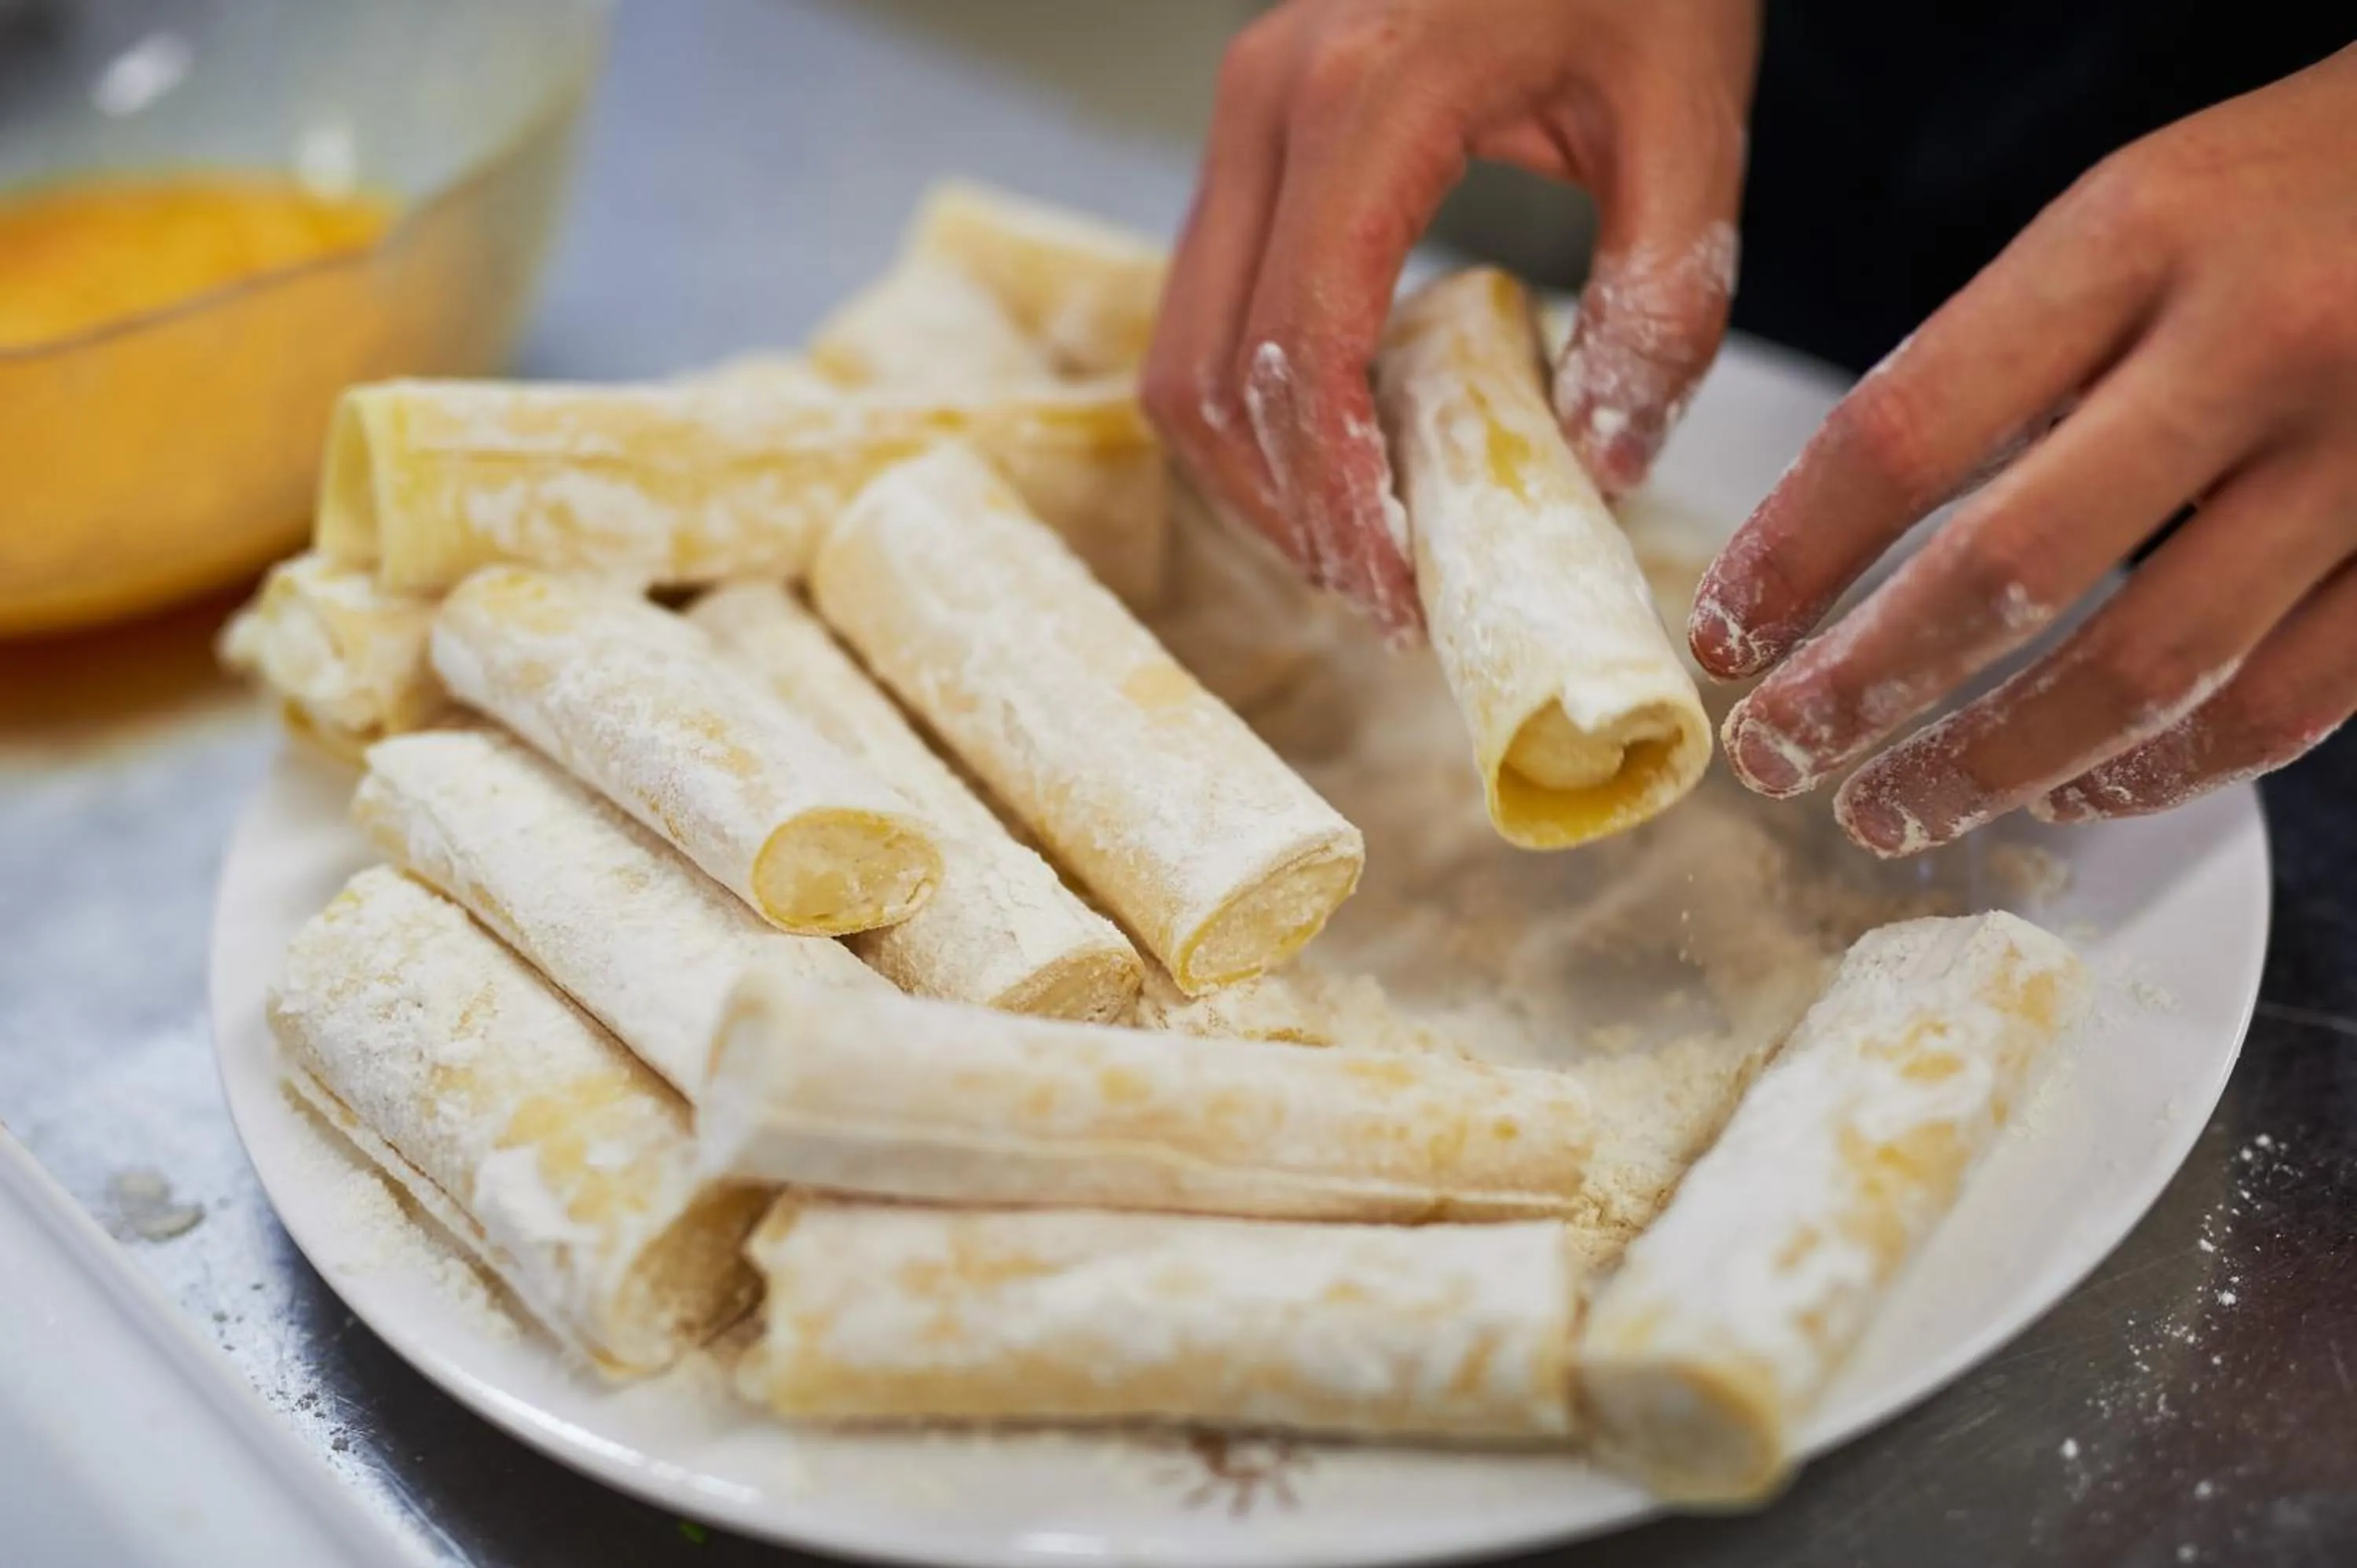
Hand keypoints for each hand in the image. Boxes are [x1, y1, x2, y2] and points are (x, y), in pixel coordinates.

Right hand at [1145, 0, 1758, 636]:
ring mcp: (1246, 109)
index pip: (1304, 348)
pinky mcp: (1256, 125)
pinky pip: (1209, 299)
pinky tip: (1342, 444)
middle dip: (1286, 507)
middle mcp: (1270, 102)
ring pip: (1183, 347)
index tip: (1397, 587)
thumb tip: (1601, 469)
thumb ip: (1661, 301)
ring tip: (1355, 540)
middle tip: (1380, 593)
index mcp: (1370, 98)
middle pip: (1210, 370)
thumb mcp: (1689, 115)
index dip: (1336, 492)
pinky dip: (1254, 399)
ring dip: (1252, 466)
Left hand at [1693, 46, 2356, 854]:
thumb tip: (1847, 536)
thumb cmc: (2304, 186)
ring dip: (1990, 765)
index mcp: (2140, 239)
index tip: (1725, 636)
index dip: (1791, 560)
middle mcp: (2253, 347)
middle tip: (1777, 755)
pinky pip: (2280, 705)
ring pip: (2141, 672)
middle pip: (2005, 574)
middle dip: (1861, 690)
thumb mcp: (2136, 213)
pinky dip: (2159, 773)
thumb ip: (2006, 356)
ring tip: (1889, 809)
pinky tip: (2071, 793)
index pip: (1905, 434)